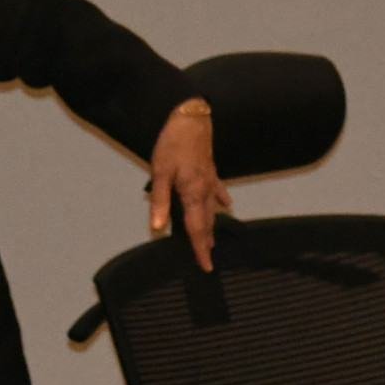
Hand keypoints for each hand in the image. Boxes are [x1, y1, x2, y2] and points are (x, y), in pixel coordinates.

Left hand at [146, 98, 228, 271]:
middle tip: (207, 260)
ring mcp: (210, 181)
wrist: (192, 118)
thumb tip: (158, 227)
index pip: (197, 229)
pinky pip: (218, 192)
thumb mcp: (160, 172)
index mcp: (193, 194)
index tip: (206, 266)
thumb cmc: (173, 143)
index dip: (200, 249)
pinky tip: (226, 206)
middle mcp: (205, 191)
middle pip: (207, 223)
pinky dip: (221, 202)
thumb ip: (159, 201)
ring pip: (213, 210)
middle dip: (206, 242)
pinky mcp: (211, 170)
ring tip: (212, 242)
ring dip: (212, 226)